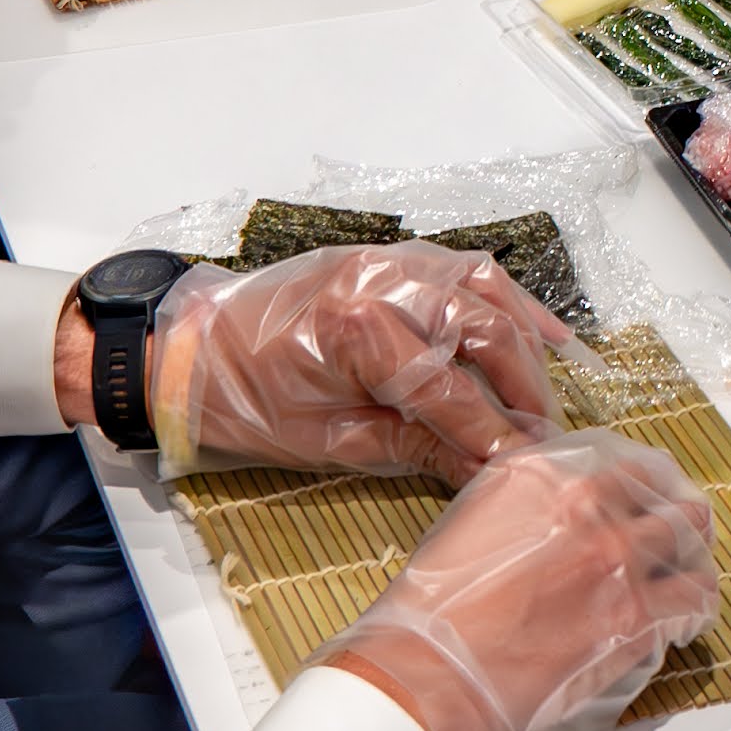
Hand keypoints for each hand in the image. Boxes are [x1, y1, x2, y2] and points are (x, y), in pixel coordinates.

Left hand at [141, 239, 564, 482]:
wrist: (185, 353)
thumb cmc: (244, 403)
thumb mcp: (329, 443)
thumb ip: (415, 449)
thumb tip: (483, 470)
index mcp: (358, 328)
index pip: (449, 388)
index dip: (491, 433)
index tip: (523, 467)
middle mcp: (382, 280)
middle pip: (482, 331)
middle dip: (520, 388)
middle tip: (542, 438)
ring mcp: (387, 261)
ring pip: (484, 290)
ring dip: (522, 342)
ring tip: (546, 395)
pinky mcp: (385, 259)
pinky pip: (463, 270)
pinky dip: (506, 300)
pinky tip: (541, 333)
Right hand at [320, 429, 720, 730]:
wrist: (430, 675)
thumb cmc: (430, 616)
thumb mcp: (467, 529)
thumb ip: (521, 512)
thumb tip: (552, 526)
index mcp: (538, 473)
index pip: (614, 457)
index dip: (633, 481)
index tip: (638, 495)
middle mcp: (585, 502)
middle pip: (659, 487)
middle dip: (669, 509)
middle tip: (675, 529)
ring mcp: (617, 555)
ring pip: (689, 536)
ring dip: (691, 553)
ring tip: (690, 571)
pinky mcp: (637, 614)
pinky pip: (694, 599)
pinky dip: (695, 608)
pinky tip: (686, 621)